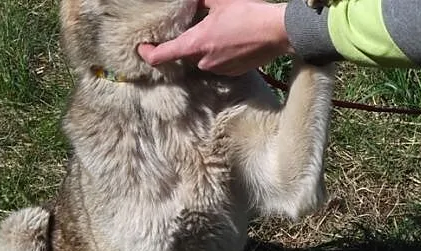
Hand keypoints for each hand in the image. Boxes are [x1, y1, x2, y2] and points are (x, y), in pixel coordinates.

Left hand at [138, 0, 292, 75]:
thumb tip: (188, 1)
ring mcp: (217, 69)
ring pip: (200, 60)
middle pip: (183, 56)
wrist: (277, 32)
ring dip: (204, 49)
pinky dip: (218, 55)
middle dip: (185, 43)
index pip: (161, 55)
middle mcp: (202, 61)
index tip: (143, 49)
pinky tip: (230, 41)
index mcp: (195, 44)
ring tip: (219, 32)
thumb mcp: (219, 1)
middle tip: (194, 28)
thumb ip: (198, 2)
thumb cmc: (248, 14)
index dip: (148, 53)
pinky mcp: (230, 73)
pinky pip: (216, 64)